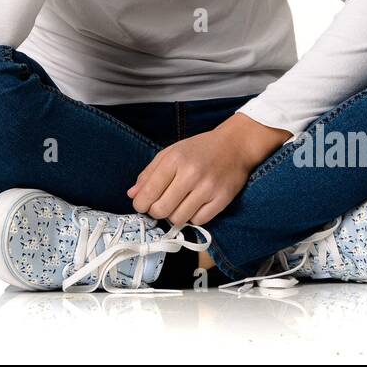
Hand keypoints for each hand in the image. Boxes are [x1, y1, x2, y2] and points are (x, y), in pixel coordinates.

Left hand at [126, 115, 288, 227]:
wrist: (234, 146)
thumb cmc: (199, 149)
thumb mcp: (170, 152)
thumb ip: (149, 173)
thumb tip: (132, 195)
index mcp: (175, 160)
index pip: (148, 192)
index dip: (140, 204)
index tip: (142, 205)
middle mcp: (191, 174)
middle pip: (161, 210)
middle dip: (156, 212)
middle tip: (160, 206)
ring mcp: (208, 188)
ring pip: (179, 219)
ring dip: (174, 215)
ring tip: (178, 204)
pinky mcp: (222, 199)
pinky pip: (199, 221)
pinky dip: (192, 217)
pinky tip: (194, 205)